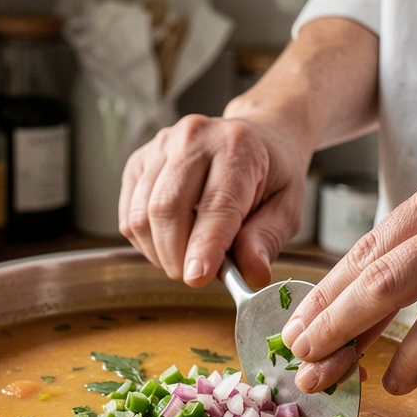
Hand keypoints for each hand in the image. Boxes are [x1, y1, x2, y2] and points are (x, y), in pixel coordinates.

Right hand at [119, 114, 311, 288]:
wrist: (257, 138)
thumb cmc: (271, 175)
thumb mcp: (287, 208)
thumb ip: (266, 240)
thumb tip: (252, 274)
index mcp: (237, 146)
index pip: (215, 204)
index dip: (204, 246)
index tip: (198, 278)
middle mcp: (193, 138)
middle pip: (166, 209)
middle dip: (176, 257)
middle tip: (195, 277)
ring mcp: (161, 146)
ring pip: (141, 216)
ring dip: (159, 253)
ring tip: (185, 258)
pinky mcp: (138, 161)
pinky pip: (129, 216)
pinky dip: (145, 242)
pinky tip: (169, 241)